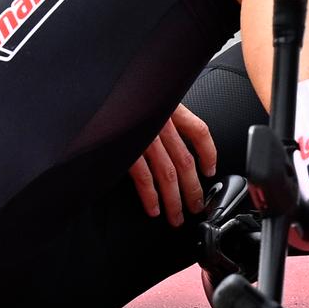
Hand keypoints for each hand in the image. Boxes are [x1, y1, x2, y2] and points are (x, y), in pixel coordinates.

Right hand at [128, 103, 216, 226]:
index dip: (209, 153)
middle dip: (193, 188)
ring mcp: (144, 136)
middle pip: (185, 161)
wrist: (98, 91)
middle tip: (196, 206)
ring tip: (177, 217)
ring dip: (174, 200)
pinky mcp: (127, 149)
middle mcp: (160, 122)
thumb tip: (167, 133)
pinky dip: (150, 196)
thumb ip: (159, 112)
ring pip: (168, 174)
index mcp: (168, 107)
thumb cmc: (122, 95)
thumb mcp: (147, 97)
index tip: (210, 170)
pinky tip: (154, 209)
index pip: (198, 132)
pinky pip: (143, 177)